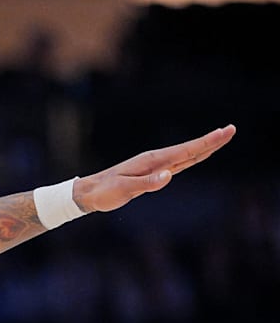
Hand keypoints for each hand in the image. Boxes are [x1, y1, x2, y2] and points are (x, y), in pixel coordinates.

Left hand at [73, 124, 235, 212]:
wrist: (89, 192)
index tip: (225, 132)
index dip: (207, 142)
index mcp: (152, 162)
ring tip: (220, 139)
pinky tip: (196, 156)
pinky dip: (190, 158)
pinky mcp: (151, 174)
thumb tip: (169, 175)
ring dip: (203, 148)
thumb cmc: (105, 192)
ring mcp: (154, 167)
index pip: (185, 151)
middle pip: (189, 150)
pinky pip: (177, 164)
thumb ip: (146, 183)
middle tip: (232, 130)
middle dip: (211, 141)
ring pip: (185, 156)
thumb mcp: (124, 189)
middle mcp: (156, 161)